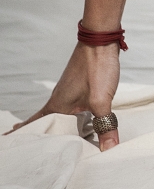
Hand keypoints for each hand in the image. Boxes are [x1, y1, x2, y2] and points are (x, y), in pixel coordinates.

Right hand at [5, 43, 121, 150]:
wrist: (102, 40)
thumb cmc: (96, 68)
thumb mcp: (102, 101)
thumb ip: (105, 125)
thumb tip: (109, 149)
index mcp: (58, 105)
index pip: (37, 124)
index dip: (25, 135)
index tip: (10, 142)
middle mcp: (59, 99)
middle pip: (44, 121)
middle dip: (37, 133)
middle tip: (28, 145)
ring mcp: (69, 91)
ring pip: (57, 114)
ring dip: (52, 125)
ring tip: (50, 136)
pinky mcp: (80, 86)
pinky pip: (69, 106)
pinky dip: (67, 115)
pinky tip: (75, 117)